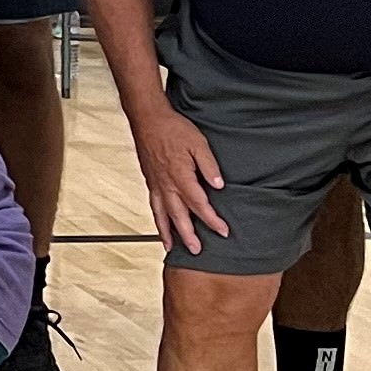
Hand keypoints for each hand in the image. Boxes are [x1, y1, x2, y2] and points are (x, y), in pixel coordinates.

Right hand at [127, 101, 231, 255]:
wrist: (148, 118)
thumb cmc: (173, 128)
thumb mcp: (198, 143)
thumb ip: (209, 166)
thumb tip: (219, 185)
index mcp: (181, 176)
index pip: (199, 205)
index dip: (212, 220)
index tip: (223, 231)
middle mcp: (166, 184)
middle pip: (178, 216)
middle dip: (189, 235)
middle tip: (197, 251)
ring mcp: (156, 184)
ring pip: (162, 214)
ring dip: (167, 233)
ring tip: (172, 247)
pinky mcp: (150, 180)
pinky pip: (153, 205)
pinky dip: (156, 218)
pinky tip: (160, 223)